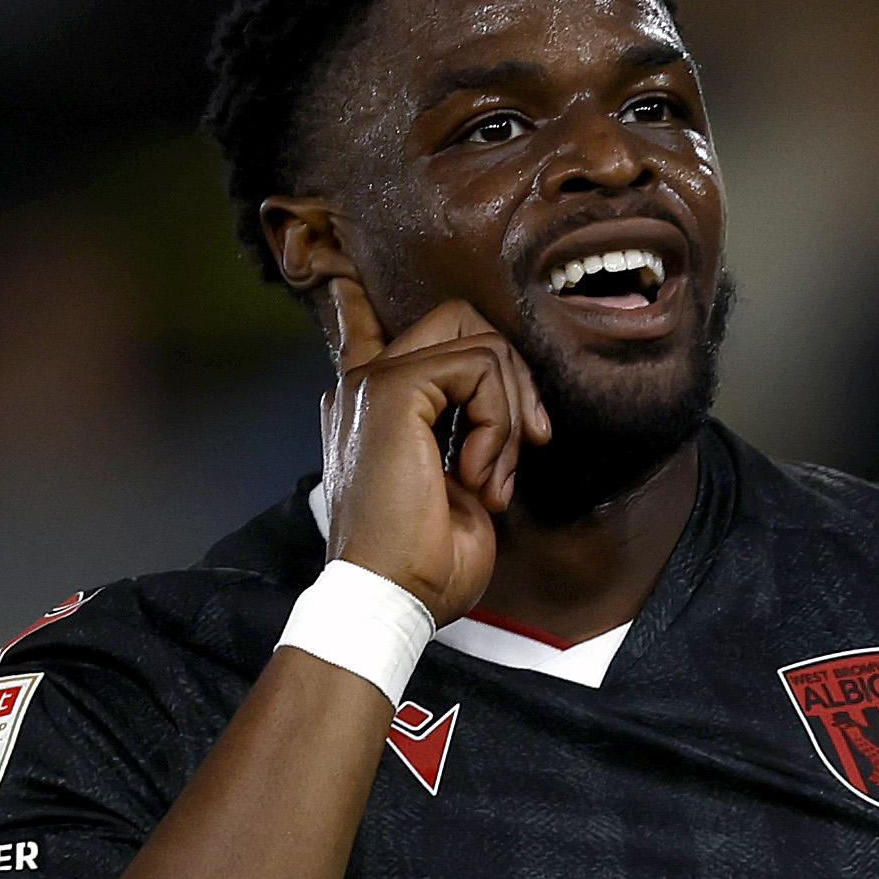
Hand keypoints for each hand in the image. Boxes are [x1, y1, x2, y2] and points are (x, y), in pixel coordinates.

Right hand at [313, 276, 548, 620]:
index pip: (360, 320)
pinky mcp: (392, 389)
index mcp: (370, 405)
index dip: (365, 294)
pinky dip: (500, 425)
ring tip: (492, 480)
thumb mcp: (458, 486)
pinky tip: (477, 476)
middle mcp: (363, 383)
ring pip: (481, 342)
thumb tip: (514, 410)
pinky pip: (480, 369)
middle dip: (515, 375)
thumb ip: (468, 433)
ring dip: (512, 417)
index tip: (349, 281)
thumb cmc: (423, 562)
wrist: (392, 597)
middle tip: (529, 443)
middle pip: (459, 320)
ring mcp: (373, 381)